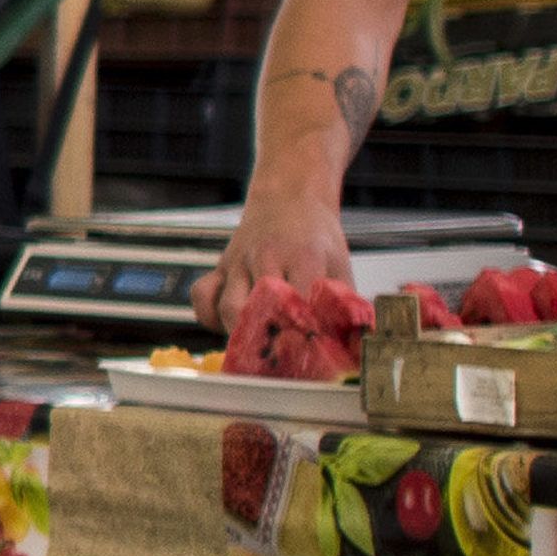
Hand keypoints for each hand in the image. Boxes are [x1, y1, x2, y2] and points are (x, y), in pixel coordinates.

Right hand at [196, 189, 359, 341]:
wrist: (289, 197)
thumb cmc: (314, 234)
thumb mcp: (339, 263)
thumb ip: (345, 302)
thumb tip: (354, 341)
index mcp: (303, 257)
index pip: (299, 302)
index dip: (302, 332)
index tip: (308, 353)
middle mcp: (266, 258)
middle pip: (256, 309)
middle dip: (266, 339)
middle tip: (278, 358)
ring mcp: (239, 262)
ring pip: (227, 307)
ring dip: (239, 333)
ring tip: (255, 345)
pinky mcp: (220, 266)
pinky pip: (202, 296)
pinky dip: (208, 315)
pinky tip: (225, 323)